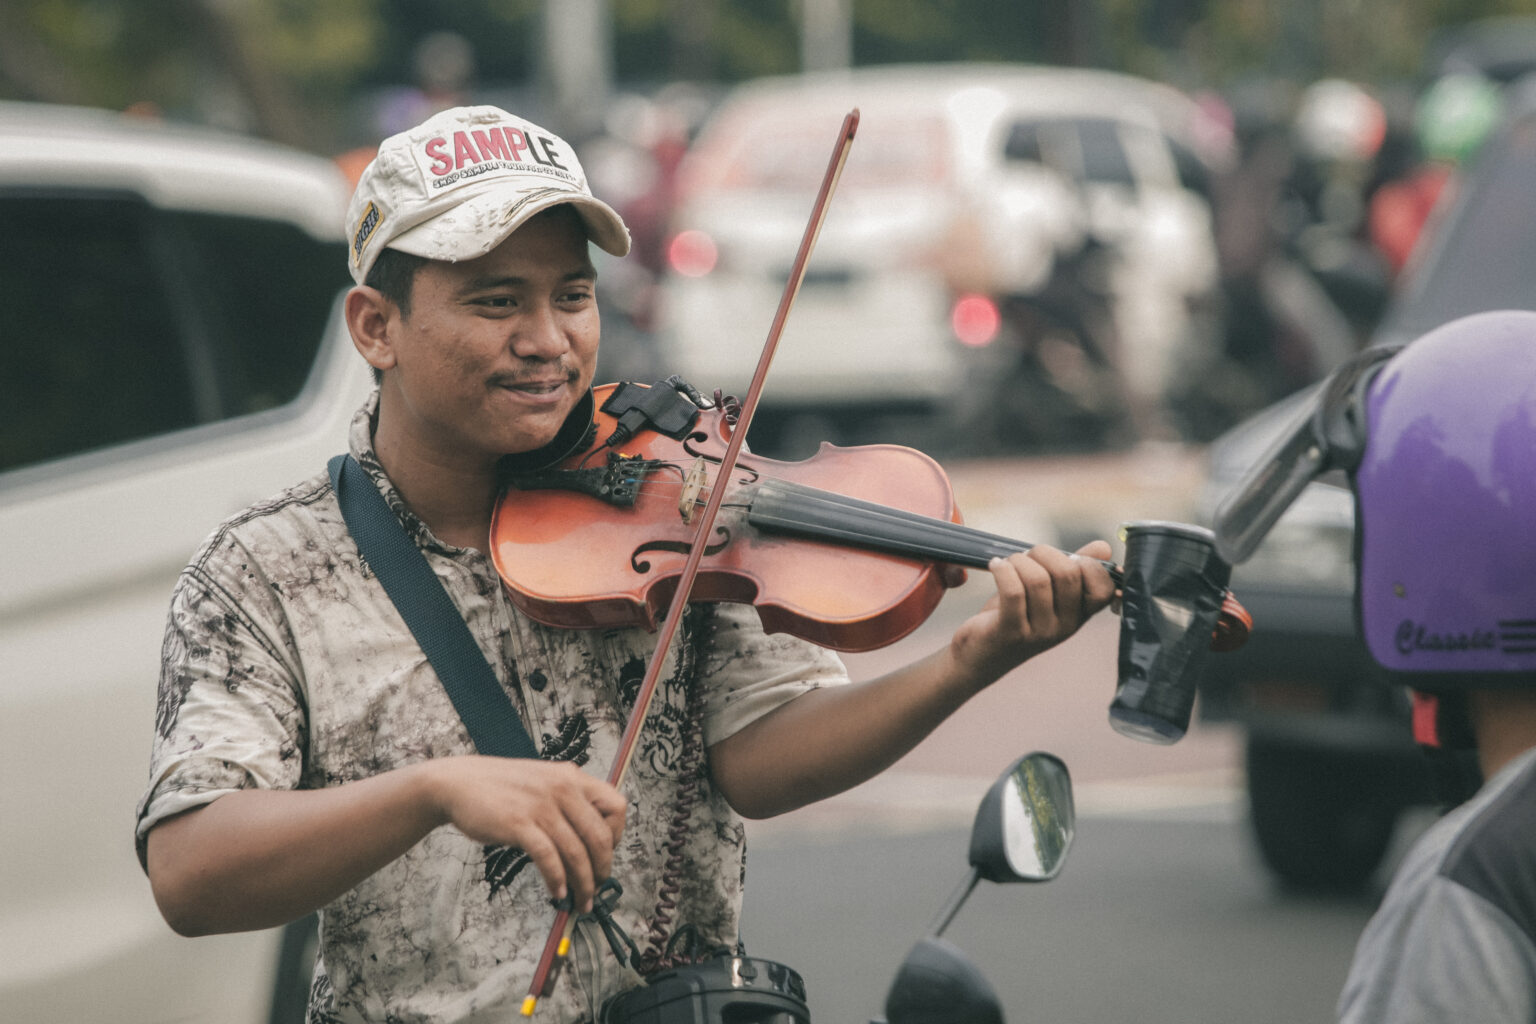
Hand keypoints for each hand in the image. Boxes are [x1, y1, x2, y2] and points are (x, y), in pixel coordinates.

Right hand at [426, 757, 626, 911]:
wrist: (458, 783)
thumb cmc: (502, 788)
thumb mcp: (543, 782)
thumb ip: (568, 802)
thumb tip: (591, 841)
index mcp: (572, 777)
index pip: (616, 806)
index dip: (617, 835)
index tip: (607, 854)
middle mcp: (562, 788)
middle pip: (600, 837)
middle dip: (603, 869)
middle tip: (598, 887)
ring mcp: (540, 806)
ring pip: (576, 852)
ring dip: (583, 884)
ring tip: (581, 901)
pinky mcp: (519, 824)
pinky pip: (549, 858)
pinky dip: (557, 880)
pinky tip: (557, 892)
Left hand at [948, 540, 1115, 686]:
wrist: (980, 655)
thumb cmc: (1015, 617)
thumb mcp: (1049, 594)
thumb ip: (1075, 570)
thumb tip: (1104, 548)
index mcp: (1079, 616)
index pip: (1103, 589)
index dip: (1088, 564)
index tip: (1065, 558)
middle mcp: (1065, 627)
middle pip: (1067, 574)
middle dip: (1043, 553)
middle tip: (1026, 557)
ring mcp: (1039, 632)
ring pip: (1037, 579)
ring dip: (1018, 561)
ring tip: (1007, 564)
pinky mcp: (1011, 632)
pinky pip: (1013, 591)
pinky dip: (1002, 570)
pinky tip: (995, 566)